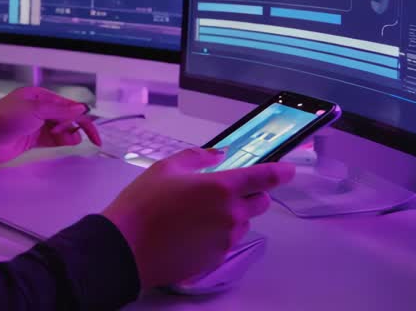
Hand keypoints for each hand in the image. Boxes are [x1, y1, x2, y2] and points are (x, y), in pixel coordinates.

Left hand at [0, 87, 100, 165]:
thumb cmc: (6, 119)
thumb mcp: (35, 110)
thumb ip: (60, 111)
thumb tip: (81, 108)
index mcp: (39, 96)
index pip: (66, 105)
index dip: (80, 115)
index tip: (92, 127)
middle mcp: (39, 109)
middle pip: (66, 117)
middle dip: (78, 125)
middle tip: (93, 138)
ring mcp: (37, 125)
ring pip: (62, 129)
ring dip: (71, 133)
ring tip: (73, 139)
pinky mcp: (34, 139)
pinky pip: (54, 139)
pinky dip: (64, 140)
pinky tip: (71, 142)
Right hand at [101, 148, 295, 287]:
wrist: (127, 247)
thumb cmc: (143, 205)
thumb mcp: (167, 168)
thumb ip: (198, 157)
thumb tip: (218, 155)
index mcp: (221, 188)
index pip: (264, 178)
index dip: (280, 171)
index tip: (288, 169)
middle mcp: (230, 215)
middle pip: (260, 203)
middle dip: (251, 194)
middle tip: (225, 189)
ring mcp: (225, 240)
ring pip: (244, 223)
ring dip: (233, 215)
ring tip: (199, 212)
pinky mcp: (216, 259)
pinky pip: (227, 242)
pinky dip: (218, 234)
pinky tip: (192, 230)